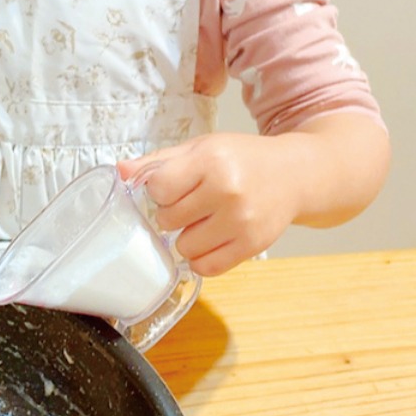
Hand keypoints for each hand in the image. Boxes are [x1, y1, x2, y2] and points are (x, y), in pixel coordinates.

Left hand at [119, 133, 300, 276]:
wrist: (295, 175)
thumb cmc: (243, 159)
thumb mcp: (201, 148)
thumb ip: (158, 162)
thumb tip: (120, 171)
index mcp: (210, 161)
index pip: (158, 188)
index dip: (160, 190)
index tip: (173, 186)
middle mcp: (227, 191)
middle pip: (167, 220)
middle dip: (173, 214)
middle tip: (193, 203)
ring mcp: (241, 221)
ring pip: (184, 247)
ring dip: (187, 237)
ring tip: (205, 220)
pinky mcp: (253, 246)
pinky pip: (206, 267)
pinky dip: (202, 258)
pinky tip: (212, 239)